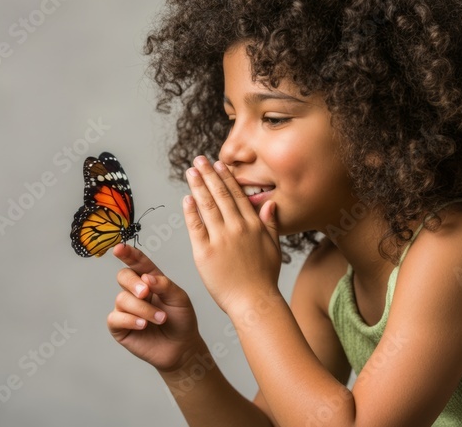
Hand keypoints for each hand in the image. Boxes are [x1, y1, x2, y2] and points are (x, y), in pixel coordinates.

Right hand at [107, 243, 204, 372]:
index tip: (119, 248)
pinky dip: (130, 320)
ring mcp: (126, 309)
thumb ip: (165, 285)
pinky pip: (115, 317)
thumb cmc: (182, 321)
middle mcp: (135, 292)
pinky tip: (143, 325)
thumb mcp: (180, 298)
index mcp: (150, 280)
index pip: (137, 262)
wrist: (182, 348)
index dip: (128, 254)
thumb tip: (146, 277)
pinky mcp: (120, 327)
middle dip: (133, 283)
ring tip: (160, 318)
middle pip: (123, 276)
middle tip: (146, 293)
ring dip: (142, 309)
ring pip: (122, 299)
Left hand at [183, 156, 282, 315]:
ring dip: (198, 186)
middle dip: (208, 175)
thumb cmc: (265, 279)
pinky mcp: (205, 252)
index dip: (226, 178)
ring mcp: (221, 239)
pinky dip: (191, 211)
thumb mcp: (274, 248)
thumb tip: (270, 204)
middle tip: (199, 160)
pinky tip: (187, 198)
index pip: (237, 195)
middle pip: (220, 195)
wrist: (254, 302)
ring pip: (207, 206)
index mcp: (253, 225)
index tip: (218, 165)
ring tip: (190, 172)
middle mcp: (237, 228)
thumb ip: (271, 224)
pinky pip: (196, 227)